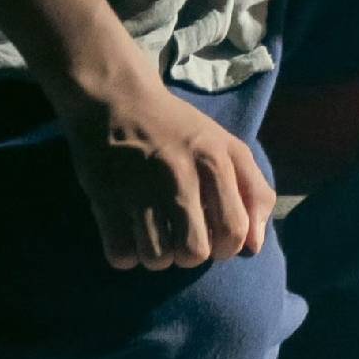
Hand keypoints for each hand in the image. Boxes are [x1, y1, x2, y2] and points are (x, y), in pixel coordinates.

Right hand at [59, 65, 278, 271]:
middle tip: (183, 239)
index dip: (227, 247)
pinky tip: (129, 235)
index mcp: (216, 160)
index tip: (214, 237)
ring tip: (156, 237)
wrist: (118, 100)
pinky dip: (126, 255)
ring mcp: (140, 185)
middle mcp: (180, 173)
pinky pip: (120, 254)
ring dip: (157, 257)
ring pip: (156, 258)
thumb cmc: (179, 131)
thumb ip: (253, 192)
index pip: (234, 230)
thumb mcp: (227, 148)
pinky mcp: (104, 196)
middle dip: (191, 256)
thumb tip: (255, 248)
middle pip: (194, 252)